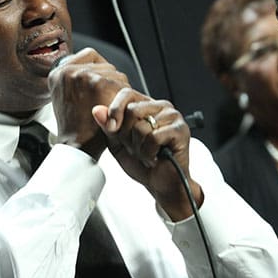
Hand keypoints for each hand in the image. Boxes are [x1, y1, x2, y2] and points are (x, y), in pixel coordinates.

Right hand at [48, 48, 129, 159]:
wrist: (77, 148)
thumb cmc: (76, 129)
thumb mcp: (66, 98)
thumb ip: (76, 81)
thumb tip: (95, 67)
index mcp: (57, 73)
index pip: (89, 55)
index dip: (100, 69)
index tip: (103, 83)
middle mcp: (68, 71)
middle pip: (104, 64)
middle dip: (111, 81)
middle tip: (109, 102)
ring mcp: (82, 75)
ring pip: (114, 73)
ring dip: (118, 89)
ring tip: (112, 108)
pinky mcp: (97, 83)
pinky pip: (120, 83)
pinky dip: (123, 97)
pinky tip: (117, 111)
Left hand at [93, 90, 201, 219]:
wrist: (160, 184)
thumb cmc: (141, 163)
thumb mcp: (117, 143)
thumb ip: (107, 125)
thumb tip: (97, 110)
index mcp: (145, 106)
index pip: (126, 94)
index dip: (115, 110)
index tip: (112, 129)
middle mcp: (160, 107)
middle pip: (132, 110)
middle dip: (127, 135)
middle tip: (135, 148)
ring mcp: (173, 117)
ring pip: (142, 127)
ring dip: (138, 148)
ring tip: (146, 154)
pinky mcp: (181, 130)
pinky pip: (154, 138)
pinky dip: (149, 154)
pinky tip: (154, 158)